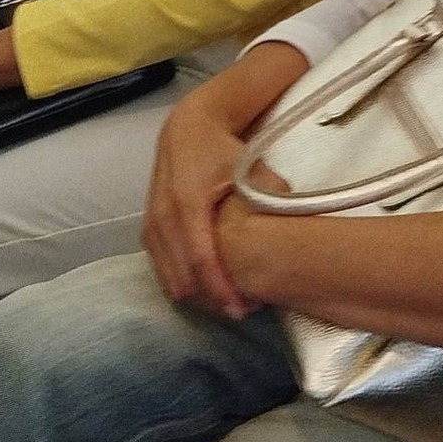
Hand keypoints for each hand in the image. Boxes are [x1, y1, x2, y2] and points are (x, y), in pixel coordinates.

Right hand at [142, 93, 264, 318]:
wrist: (186, 130)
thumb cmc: (220, 149)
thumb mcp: (249, 167)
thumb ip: (270, 193)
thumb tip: (294, 221)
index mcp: (188, 203)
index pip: (202, 259)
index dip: (220, 288)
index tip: (241, 309)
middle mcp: (163, 217)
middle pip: (183, 276)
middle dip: (211, 299)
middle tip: (241, 310)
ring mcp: (151, 225)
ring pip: (169, 277)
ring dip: (196, 295)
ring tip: (227, 302)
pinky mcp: (148, 230)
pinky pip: (161, 268)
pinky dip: (182, 283)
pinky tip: (206, 288)